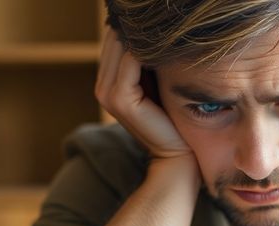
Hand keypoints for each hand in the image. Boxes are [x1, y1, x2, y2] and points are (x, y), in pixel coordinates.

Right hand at [95, 29, 190, 159]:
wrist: (176, 154)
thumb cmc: (171, 119)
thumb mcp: (156, 85)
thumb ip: (147, 63)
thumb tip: (151, 31)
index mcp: (107, 83)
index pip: (114, 41)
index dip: (132, 27)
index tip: (153, 19)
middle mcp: (102, 87)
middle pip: (114, 40)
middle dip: (135, 27)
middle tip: (157, 18)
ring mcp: (107, 94)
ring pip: (121, 47)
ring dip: (141, 34)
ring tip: (163, 26)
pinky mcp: (121, 99)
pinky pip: (131, 61)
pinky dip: (146, 48)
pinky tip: (165, 42)